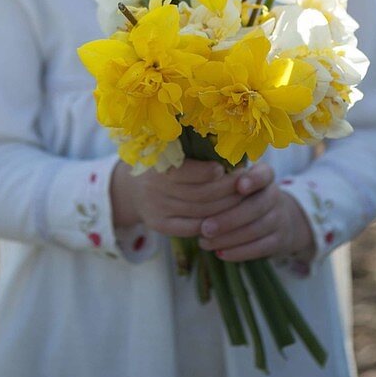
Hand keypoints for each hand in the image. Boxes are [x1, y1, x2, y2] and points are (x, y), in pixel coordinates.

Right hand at [111, 158, 242, 236]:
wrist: (130, 188)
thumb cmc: (161, 164)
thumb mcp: (168, 151)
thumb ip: (192, 150)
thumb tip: (228, 149)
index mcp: (158, 164)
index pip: (187, 172)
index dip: (209, 172)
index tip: (226, 168)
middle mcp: (155, 188)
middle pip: (199, 194)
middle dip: (227, 190)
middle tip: (245, 184)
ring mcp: (157, 209)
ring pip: (200, 212)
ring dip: (225, 207)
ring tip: (241, 198)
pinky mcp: (160, 225)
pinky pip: (192, 228)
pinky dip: (211, 222)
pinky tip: (225, 214)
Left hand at [197, 163, 314, 262]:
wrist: (280, 219)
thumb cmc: (247, 197)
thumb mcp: (240, 183)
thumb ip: (223, 182)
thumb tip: (192, 186)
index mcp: (265, 177)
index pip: (264, 174)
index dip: (253, 180)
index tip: (239, 186)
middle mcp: (275, 195)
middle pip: (255, 206)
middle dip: (228, 219)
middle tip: (204, 228)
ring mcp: (280, 218)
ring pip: (256, 229)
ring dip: (228, 238)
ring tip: (204, 242)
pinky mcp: (280, 240)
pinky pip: (260, 248)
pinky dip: (239, 252)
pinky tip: (219, 253)